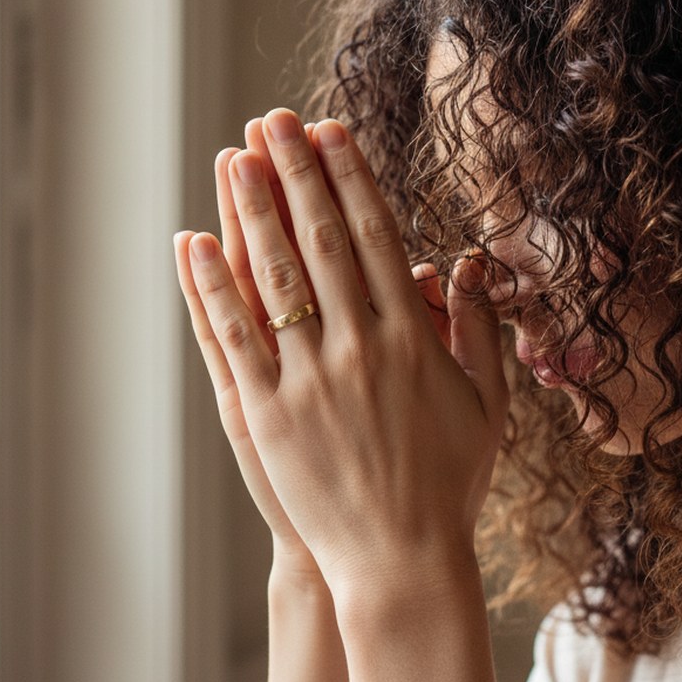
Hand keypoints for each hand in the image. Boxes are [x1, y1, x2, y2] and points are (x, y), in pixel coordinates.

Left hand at [177, 108, 509, 601]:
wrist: (400, 561)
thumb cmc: (451, 482)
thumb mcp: (488, 404)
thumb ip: (481, 328)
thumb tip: (470, 261)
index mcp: (413, 338)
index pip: (375, 238)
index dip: (351, 179)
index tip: (332, 133)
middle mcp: (358, 348)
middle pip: (320, 241)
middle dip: (297, 173)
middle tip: (275, 120)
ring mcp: (307, 381)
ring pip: (273, 278)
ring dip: (251, 212)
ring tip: (235, 158)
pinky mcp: (265, 415)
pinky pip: (232, 338)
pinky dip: (210, 287)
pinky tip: (193, 242)